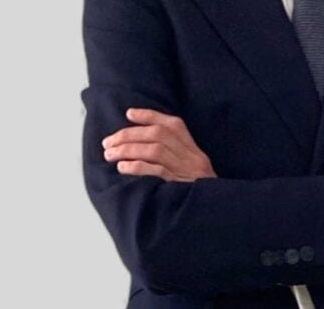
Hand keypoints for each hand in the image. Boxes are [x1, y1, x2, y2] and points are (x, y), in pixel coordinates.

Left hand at [101, 108, 217, 180]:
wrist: (215, 209)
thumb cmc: (196, 191)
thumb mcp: (191, 168)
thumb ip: (174, 155)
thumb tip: (139, 142)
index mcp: (193, 149)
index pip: (172, 124)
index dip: (150, 116)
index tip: (129, 113)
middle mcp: (191, 156)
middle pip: (159, 134)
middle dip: (129, 134)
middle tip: (108, 141)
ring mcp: (185, 171)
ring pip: (155, 150)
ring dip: (128, 149)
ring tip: (109, 154)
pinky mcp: (179, 186)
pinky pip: (156, 172)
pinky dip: (137, 166)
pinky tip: (122, 167)